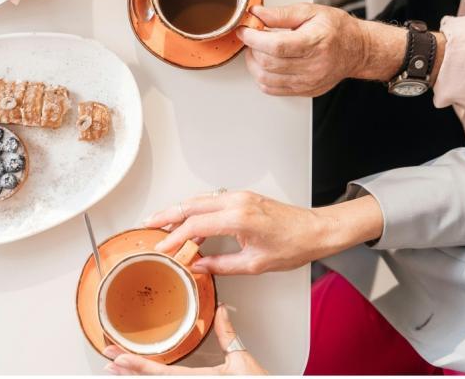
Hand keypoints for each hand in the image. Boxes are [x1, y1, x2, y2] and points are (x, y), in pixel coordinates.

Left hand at [103, 304, 266, 374]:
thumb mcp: (241, 358)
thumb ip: (227, 333)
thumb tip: (222, 310)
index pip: (158, 372)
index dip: (135, 363)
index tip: (116, 356)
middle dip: (126, 370)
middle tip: (106, 359)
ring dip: (134, 377)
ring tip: (115, 369)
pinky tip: (140, 375)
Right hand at [143, 191, 382, 274]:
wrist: (315, 230)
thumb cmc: (292, 246)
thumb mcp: (254, 264)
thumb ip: (221, 265)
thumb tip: (198, 266)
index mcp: (238, 218)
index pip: (195, 226)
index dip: (175, 238)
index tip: (163, 248)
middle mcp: (236, 202)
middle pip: (191, 205)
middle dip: (167, 215)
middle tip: (149, 224)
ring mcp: (239, 197)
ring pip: (199, 200)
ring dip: (179, 210)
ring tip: (162, 222)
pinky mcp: (243, 197)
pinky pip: (211, 200)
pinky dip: (195, 209)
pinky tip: (189, 219)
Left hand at [238, 4, 446, 96]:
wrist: (357, 50)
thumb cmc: (337, 29)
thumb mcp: (311, 12)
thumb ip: (281, 14)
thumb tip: (257, 14)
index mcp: (315, 43)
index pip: (276, 46)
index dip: (254, 39)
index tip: (244, 31)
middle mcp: (313, 66)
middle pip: (269, 63)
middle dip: (252, 49)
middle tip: (252, 37)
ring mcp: (309, 82)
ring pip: (267, 79)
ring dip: (254, 64)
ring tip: (258, 50)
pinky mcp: (305, 91)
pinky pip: (273, 89)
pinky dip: (263, 77)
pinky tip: (266, 64)